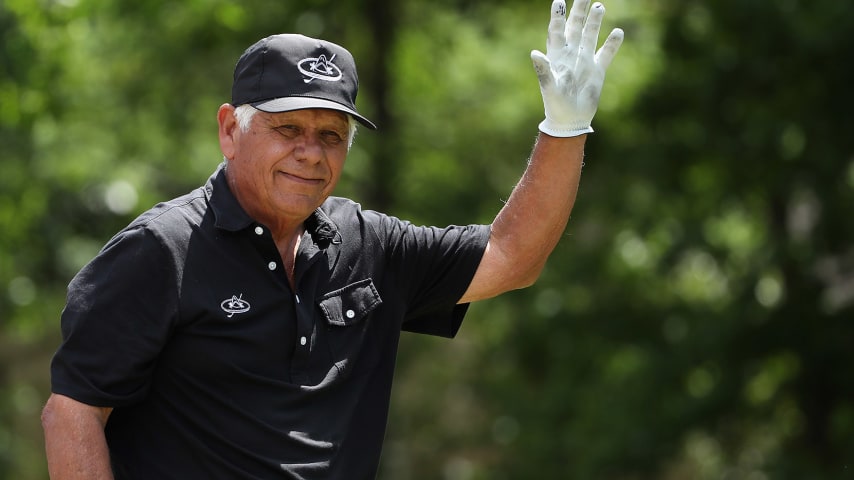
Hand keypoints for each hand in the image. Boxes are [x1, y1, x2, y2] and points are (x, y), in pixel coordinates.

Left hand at [532, 0, 622, 136]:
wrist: (570, 120)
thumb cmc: (555, 104)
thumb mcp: (549, 87)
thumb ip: (543, 70)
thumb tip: (534, 53)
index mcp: (556, 56)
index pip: (556, 31)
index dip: (557, 16)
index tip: (558, 0)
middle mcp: (571, 54)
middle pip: (575, 27)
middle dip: (579, 11)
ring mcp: (584, 61)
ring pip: (590, 36)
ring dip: (595, 22)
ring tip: (599, 6)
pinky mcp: (597, 70)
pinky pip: (606, 53)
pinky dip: (612, 44)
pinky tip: (618, 32)